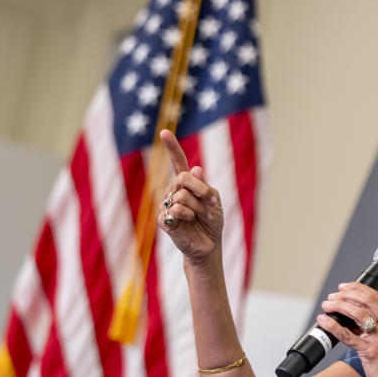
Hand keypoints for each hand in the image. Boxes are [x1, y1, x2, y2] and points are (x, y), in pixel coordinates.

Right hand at [157, 129, 223, 264]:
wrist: (209, 244)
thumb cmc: (212, 221)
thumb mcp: (214, 200)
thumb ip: (204, 185)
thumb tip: (195, 168)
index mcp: (187, 183)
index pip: (178, 161)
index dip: (171, 147)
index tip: (164, 132)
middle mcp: (174, 190)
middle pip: (184, 177)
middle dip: (201, 191)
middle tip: (209, 204)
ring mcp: (166, 204)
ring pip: (182, 196)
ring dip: (197, 208)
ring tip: (199, 218)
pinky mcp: (163, 220)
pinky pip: (175, 211)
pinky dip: (188, 217)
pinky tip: (188, 223)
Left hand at [318, 283, 377, 376]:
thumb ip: (377, 330)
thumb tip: (354, 320)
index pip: (377, 298)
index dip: (359, 289)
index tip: (345, 287)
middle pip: (368, 301)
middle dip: (348, 294)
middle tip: (334, 295)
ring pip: (359, 314)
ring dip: (340, 306)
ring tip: (327, 305)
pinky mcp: (371, 353)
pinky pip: (349, 336)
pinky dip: (334, 326)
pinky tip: (324, 321)